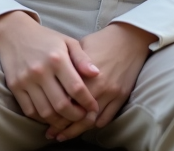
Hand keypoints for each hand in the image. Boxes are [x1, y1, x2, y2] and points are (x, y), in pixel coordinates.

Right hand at [0, 11, 100, 135]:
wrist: (14, 33)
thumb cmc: (46, 38)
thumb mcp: (67, 42)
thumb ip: (82, 58)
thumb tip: (97, 73)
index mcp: (57, 59)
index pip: (76, 88)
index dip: (88, 102)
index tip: (94, 108)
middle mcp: (41, 71)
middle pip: (61, 104)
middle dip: (76, 116)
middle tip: (83, 116)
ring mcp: (26, 80)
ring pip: (45, 112)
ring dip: (60, 121)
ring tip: (68, 119)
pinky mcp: (15, 87)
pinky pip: (29, 111)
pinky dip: (42, 118)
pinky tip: (51, 116)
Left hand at [52, 22, 155, 141]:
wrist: (129, 38)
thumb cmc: (101, 41)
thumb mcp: (79, 47)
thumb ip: (67, 65)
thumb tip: (51, 79)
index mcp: (83, 73)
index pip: (65, 99)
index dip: (53, 112)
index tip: (44, 119)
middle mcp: (98, 85)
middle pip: (77, 114)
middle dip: (62, 127)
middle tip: (51, 134)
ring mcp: (111, 93)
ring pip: (91, 120)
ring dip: (76, 130)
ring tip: (63, 136)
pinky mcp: (121, 96)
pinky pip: (107, 118)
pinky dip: (95, 125)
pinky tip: (85, 128)